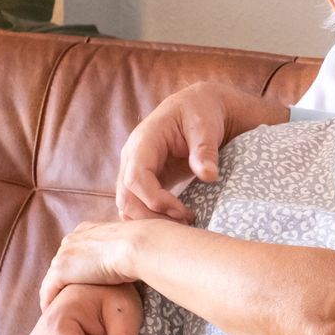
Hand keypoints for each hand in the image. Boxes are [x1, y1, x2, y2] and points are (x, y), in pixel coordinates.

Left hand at [42, 221, 139, 306]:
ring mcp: (64, 254)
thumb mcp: (129, 244)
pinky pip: (48, 291)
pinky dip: (49, 302)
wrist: (135, 247)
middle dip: (66, 280)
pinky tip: (52, 313)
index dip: (79, 267)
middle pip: (63, 263)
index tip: (83, 280)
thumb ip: (121, 249)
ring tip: (60, 308)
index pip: (76, 251)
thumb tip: (130, 258)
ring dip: (57, 292)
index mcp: (88, 230)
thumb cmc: (140, 246)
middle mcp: (72, 239)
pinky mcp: (60, 271)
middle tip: (70, 298)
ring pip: (54, 278)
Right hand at [117, 82, 231, 221]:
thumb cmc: (201, 112)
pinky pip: (138, 206)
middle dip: (152, 217)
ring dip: (151, 222)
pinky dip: (152, 219)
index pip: (135, 178)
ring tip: (184, 227)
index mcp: (143, 142)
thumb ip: (205, 149)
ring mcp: (135, 171)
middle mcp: (132, 158)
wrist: (199, 107)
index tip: (184, 212)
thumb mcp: (205, 125)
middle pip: (126, 197)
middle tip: (186, 225)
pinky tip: (177, 225)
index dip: (155, 200)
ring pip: (128, 206)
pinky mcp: (144, 182)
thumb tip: (208, 175)